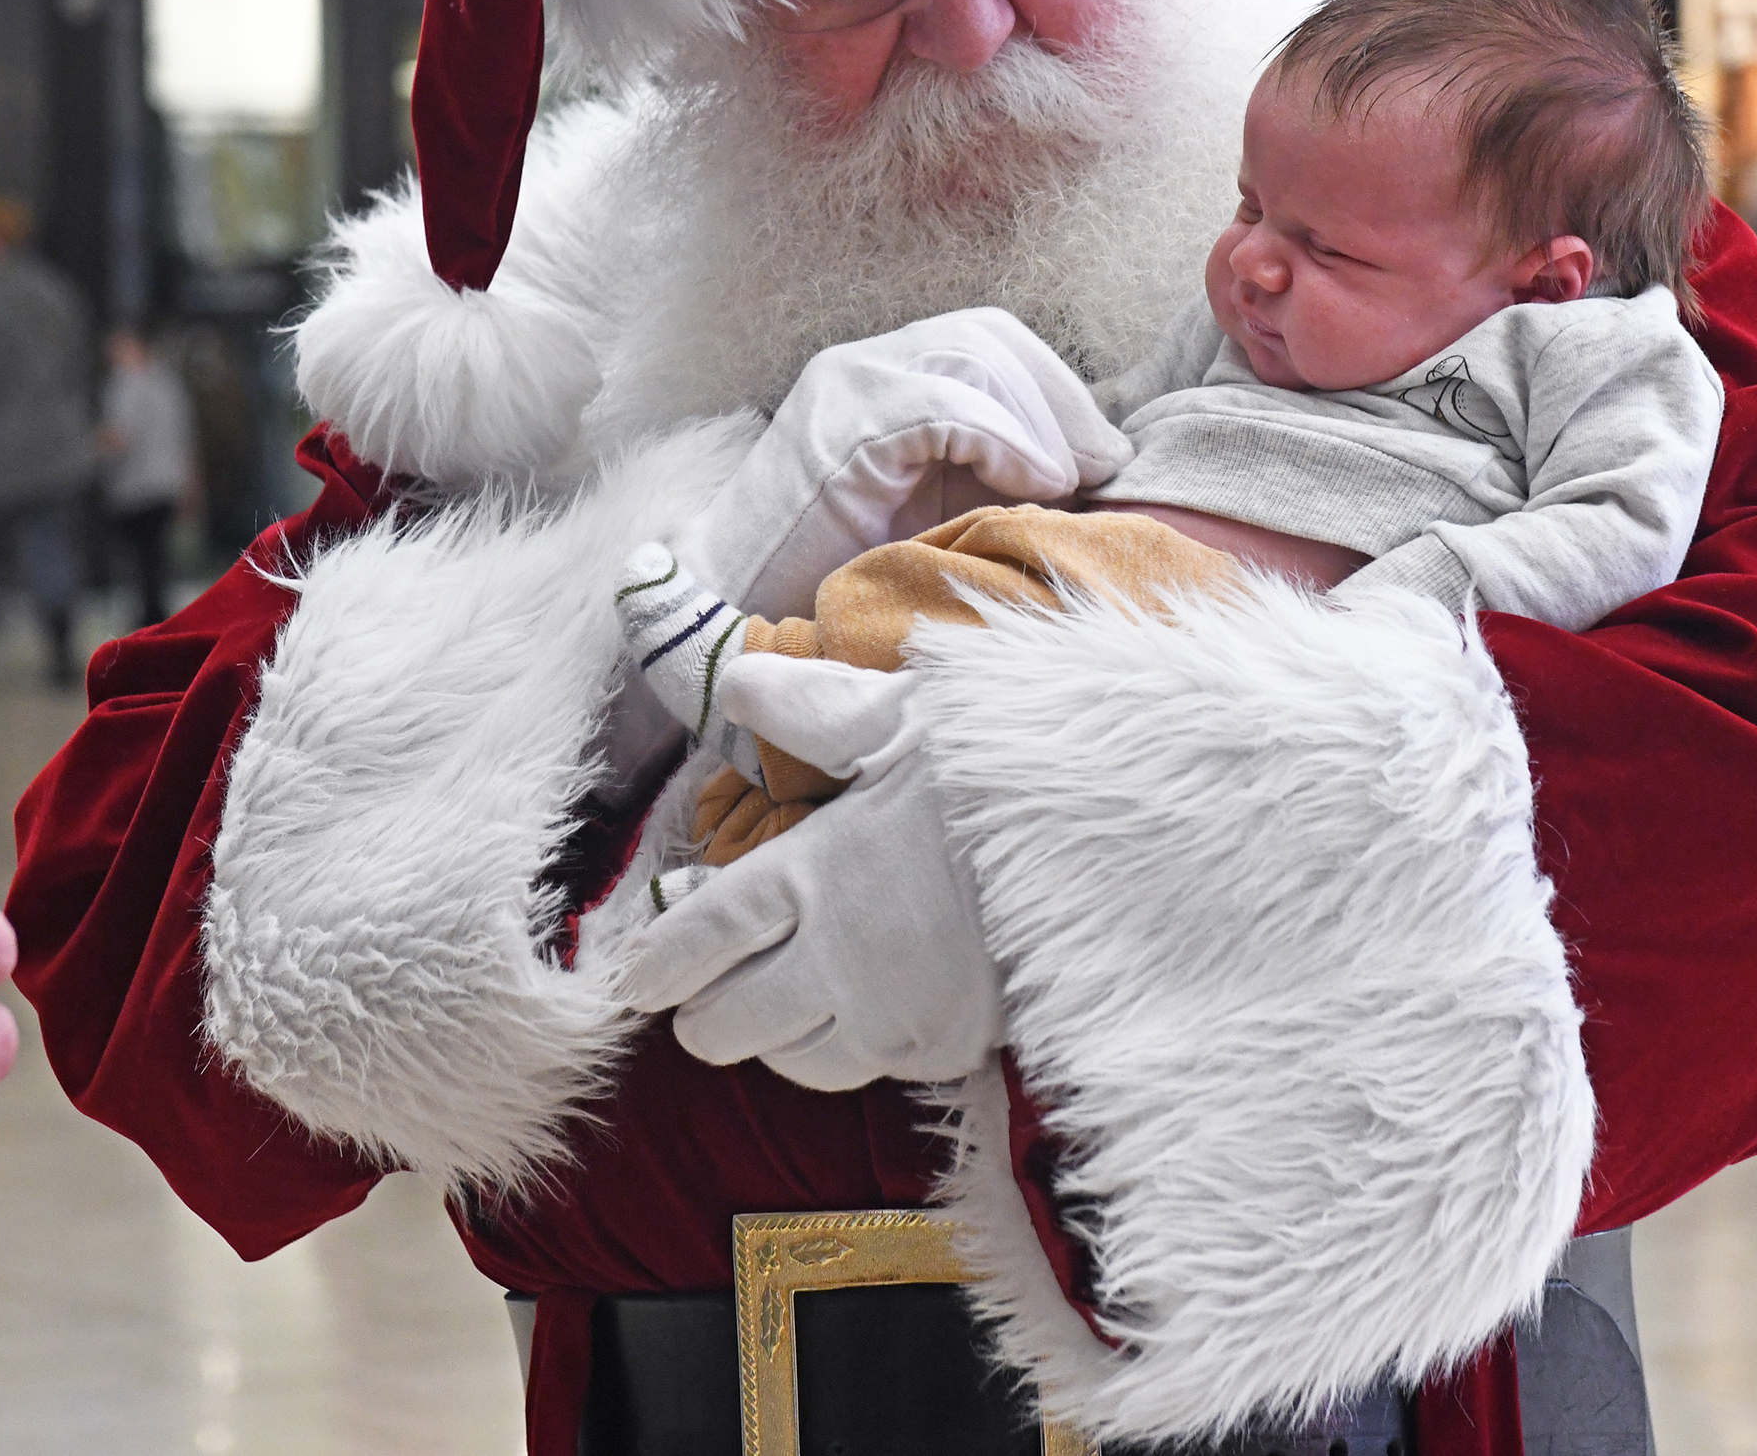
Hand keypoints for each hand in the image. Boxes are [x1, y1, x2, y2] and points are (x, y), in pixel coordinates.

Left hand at [616, 655, 1001, 1088]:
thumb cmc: (1008, 770)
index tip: (632, 980)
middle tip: (696, 993)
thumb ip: (808, 706)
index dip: (660, 964)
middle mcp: (844, 960)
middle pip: (730, 1022)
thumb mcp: (902, 718)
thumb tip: (737, 684)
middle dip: (702, 1012)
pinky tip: (851, 1015)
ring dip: (771, 1038)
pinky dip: (842, 1051)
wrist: (1125, 843)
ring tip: (770, 1006)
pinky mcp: (948, 1053)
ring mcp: (897, 1018)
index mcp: (819, 872)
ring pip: (793, 1062)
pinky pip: (866, 1072)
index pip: (707, 935)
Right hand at [679, 308, 1130, 617]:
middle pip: (986, 336)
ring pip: (971, 359)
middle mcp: (860, 366)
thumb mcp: (934, 506)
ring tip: (1067, 481)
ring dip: (1038, 420)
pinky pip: (945, 410)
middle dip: (1059, 399)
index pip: (986, 338)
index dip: (1055, 387)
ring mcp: (844, 390)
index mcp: (882, 376)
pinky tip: (1034, 483)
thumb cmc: (836, 573)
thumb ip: (992, 473)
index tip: (1102, 451)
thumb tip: (1093, 466)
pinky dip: (1005, 441)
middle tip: (1102, 464)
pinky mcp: (839, 433)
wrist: (730, 611)